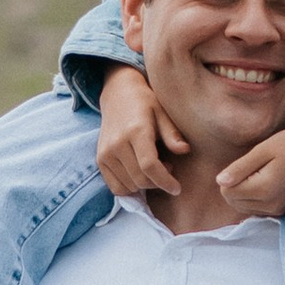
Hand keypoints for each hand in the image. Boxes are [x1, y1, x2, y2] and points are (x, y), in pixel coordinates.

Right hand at [97, 66, 184, 198]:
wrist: (117, 95)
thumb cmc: (145, 103)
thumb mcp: (162, 113)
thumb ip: (172, 133)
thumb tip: (185, 150)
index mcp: (136, 131)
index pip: (149, 166)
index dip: (165, 181)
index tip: (177, 188)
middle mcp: (117, 144)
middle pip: (140, 179)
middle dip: (158, 182)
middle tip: (168, 168)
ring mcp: (105, 153)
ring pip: (129, 186)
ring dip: (145, 185)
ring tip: (153, 167)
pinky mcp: (100, 160)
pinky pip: (116, 187)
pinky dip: (130, 188)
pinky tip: (139, 175)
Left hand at [215, 99, 284, 218]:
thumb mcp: (263, 150)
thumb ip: (240, 168)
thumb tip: (219, 181)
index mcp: (264, 189)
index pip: (227, 191)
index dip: (229, 175)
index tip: (246, 162)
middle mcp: (271, 205)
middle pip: (233, 202)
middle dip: (235, 185)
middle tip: (253, 166)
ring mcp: (279, 209)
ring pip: (244, 207)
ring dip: (245, 192)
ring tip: (262, 173)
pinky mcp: (284, 209)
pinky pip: (257, 209)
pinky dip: (255, 197)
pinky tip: (267, 181)